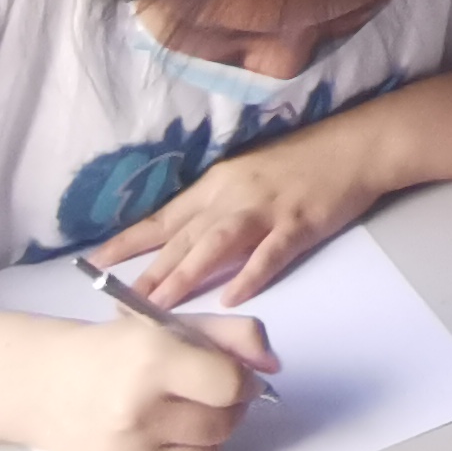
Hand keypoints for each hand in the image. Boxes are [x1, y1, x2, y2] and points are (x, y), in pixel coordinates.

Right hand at [26, 304, 271, 450]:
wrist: (48, 387)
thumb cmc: (121, 351)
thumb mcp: (176, 325)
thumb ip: (236, 336)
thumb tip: (274, 368)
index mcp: (153, 360)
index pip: (231, 385)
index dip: (241, 381)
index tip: (229, 377)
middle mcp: (138, 412)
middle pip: (224, 424)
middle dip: (224, 409)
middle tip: (199, 395)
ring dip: (206, 437)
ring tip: (178, 416)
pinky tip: (155, 439)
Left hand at [89, 121, 390, 307]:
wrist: (357, 145)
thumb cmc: (303, 161)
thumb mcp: (248, 174)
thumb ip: (217, 205)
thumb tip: (182, 238)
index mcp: (218, 183)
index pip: (164, 218)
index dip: (129, 242)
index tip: (94, 264)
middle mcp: (234, 195)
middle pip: (183, 237)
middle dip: (149, 272)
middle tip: (116, 303)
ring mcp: (266, 209)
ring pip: (216, 244)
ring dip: (186, 274)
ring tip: (160, 305)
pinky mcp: (299, 224)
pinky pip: (270, 253)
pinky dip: (250, 275)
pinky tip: (233, 298)